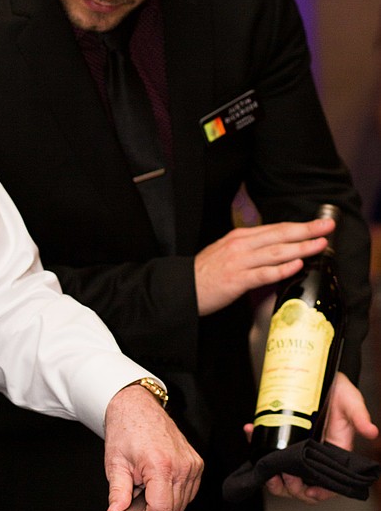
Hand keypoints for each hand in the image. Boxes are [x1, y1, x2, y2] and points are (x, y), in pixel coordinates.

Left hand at [103, 383, 202, 510]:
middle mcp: (182, 466)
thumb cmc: (125, 431)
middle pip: (173, 510)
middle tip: (139, 486)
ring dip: (164, 498)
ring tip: (148, 479)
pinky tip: (160, 476)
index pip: (161, 510)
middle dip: (153, 505)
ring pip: (182, 503)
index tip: (135, 505)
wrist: (137, 407)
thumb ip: (118, 492)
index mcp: (161, 466)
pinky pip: (189, 492)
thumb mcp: (115, 463)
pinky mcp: (197, 463)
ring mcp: (192, 464)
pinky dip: (175, 491)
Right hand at [194, 217, 334, 315]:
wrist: (182, 288)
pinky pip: (263, 274)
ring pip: (275, 252)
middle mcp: (241, 246)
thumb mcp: (228, 253)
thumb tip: (276, 250)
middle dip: (306, 231)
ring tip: (319, 245)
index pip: (276, 229)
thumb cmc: (206, 273)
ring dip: (300, 247)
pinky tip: (295, 265)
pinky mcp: (236, 280)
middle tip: (327, 227)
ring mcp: (239, 263)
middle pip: (279, 235)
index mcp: (240, 237)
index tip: (320, 223)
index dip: (300, 226)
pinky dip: (281, 269)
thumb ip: (251, 250)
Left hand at [243, 373, 379, 502]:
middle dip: (290, 487)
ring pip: (282, 475)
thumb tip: (372, 431)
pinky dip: (256, 445)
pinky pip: (267, 451)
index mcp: (335, 454)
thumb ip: (360, 415)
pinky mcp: (283, 439)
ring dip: (270, 475)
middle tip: (281, 475)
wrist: (318, 374)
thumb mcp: (350, 401)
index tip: (309, 490)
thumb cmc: (338, 391)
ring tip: (263, 465)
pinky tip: (250, 431)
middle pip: (302, 485)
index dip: (320, 492)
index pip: (328, 484)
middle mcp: (315, 456)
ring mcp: (297, 450)